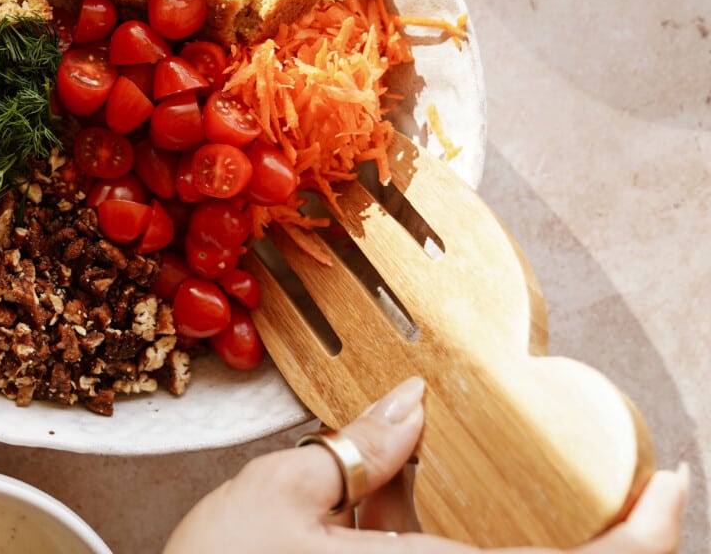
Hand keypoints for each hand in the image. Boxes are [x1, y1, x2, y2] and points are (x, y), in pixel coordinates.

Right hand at [164, 376, 688, 552]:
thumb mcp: (276, 496)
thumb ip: (354, 452)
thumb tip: (407, 406)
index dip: (647, 534)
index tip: (670, 483)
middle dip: (582, 533)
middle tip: (583, 476)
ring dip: (501, 536)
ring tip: (449, 475)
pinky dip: (444, 546)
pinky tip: (399, 510)